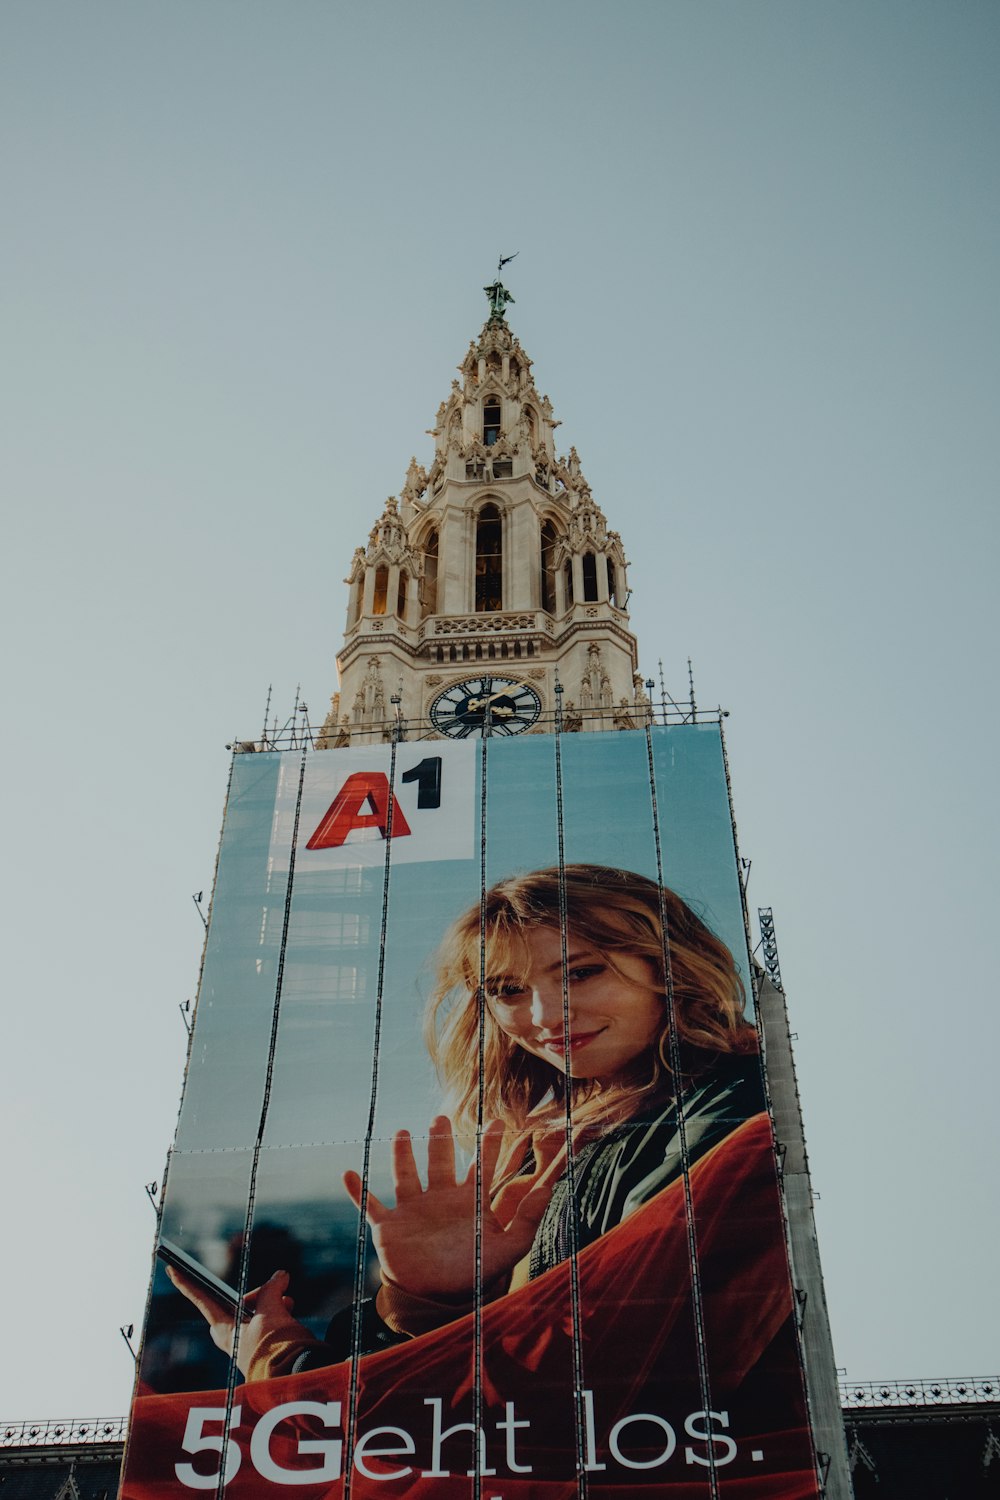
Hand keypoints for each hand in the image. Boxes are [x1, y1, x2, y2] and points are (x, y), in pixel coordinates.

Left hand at [166, 1266, 306, 1377]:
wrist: (293, 1379)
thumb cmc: (274, 1347)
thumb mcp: (272, 1311)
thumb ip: (272, 1289)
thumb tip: (280, 1276)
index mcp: (225, 1329)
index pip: (202, 1300)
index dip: (187, 1283)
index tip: (171, 1269)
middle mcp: (232, 1338)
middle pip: (236, 1305)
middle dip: (254, 1295)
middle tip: (270, 1288)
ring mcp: (247, 1346)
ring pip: (255, 1313)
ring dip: (271, 1303)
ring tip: (287, 1300)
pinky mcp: (263, 1351)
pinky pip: (268, 1324)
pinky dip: (278, 1313)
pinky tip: (290, 1310)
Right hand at [343, 1116, 564, 1299]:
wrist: (438, 1304)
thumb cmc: (476, 1274)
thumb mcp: (509, 1248)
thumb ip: (528, 1219)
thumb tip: (550, 1188)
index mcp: (469, 1202)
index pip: (481, 1165)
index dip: (489, 1143)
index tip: (498, 1120)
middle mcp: (440, 1199)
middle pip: (440, 1161)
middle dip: (440, 1139)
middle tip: (442, 1117)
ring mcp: (412, 1211)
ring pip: (405, 1174)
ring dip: (401, 1155)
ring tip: (402, 1133)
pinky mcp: (388, 1227)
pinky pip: (369, 1205)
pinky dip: (357, 1191)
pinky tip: (349, 1173)